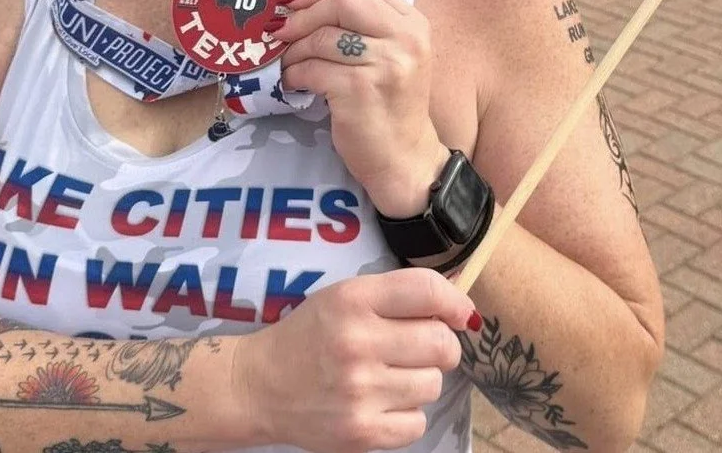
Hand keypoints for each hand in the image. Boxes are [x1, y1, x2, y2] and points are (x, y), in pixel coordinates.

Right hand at [236, 269, 473, 452]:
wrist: (259, 385)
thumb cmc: (310, 334)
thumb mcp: (345, 297)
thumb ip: (397, 295)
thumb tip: (462, 307)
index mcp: (352, 299)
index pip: (425, 290)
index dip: (455, 301)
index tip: (462, 314)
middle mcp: (357, 342)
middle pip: (441, 342)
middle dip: (441, 344)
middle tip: (419, 347)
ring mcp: (360, 391)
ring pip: (433, 384)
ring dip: (421, 380)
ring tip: (391, 375)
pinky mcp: (362, 432)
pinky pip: (418, 423)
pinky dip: (407, 414)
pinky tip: (381, 402)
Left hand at [275, 0, 447, 216]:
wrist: (405, 158)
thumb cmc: (389, 104)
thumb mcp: (390, 55)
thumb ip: (362, 25)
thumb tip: (299, 3)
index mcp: (413, 22)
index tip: (294, 0)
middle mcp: (406, 38)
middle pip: (344, 1)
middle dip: (305, 14)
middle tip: (280, 30)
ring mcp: (386, 64)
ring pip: (323, 37)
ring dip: (295, 50)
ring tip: (287, 63)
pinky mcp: (360, 91)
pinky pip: (313, 69)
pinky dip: (295, 75)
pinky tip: (293, 84)